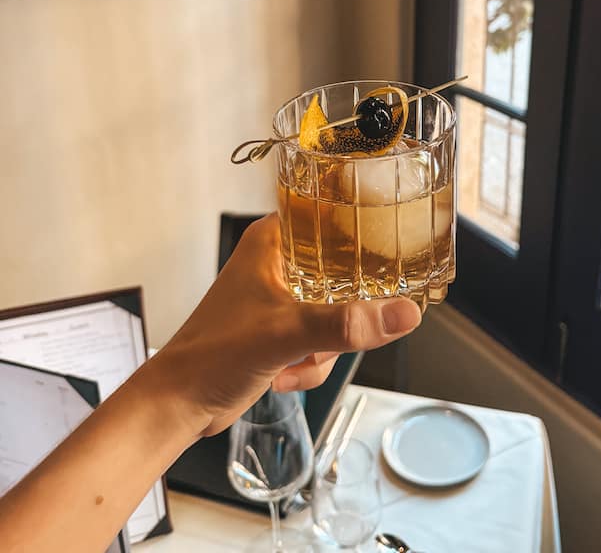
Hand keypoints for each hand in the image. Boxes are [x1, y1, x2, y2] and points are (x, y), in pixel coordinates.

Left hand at [146, 213, 421, 436]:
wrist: (179, 405)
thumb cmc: (211, 354)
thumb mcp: (286, 333)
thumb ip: (346, 324)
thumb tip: (401, 314)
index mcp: (273, 240)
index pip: (332, 215)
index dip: (365, 230)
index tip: (394, 247)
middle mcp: (279, 263)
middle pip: (346, 272)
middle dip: (346, 313)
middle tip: (337, 328)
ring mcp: (282, 298)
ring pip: (339, 311)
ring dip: (326, 347)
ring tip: (296, 359)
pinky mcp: (283, 330)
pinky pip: (324, 340)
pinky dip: (313, 363)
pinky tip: (287, 374)